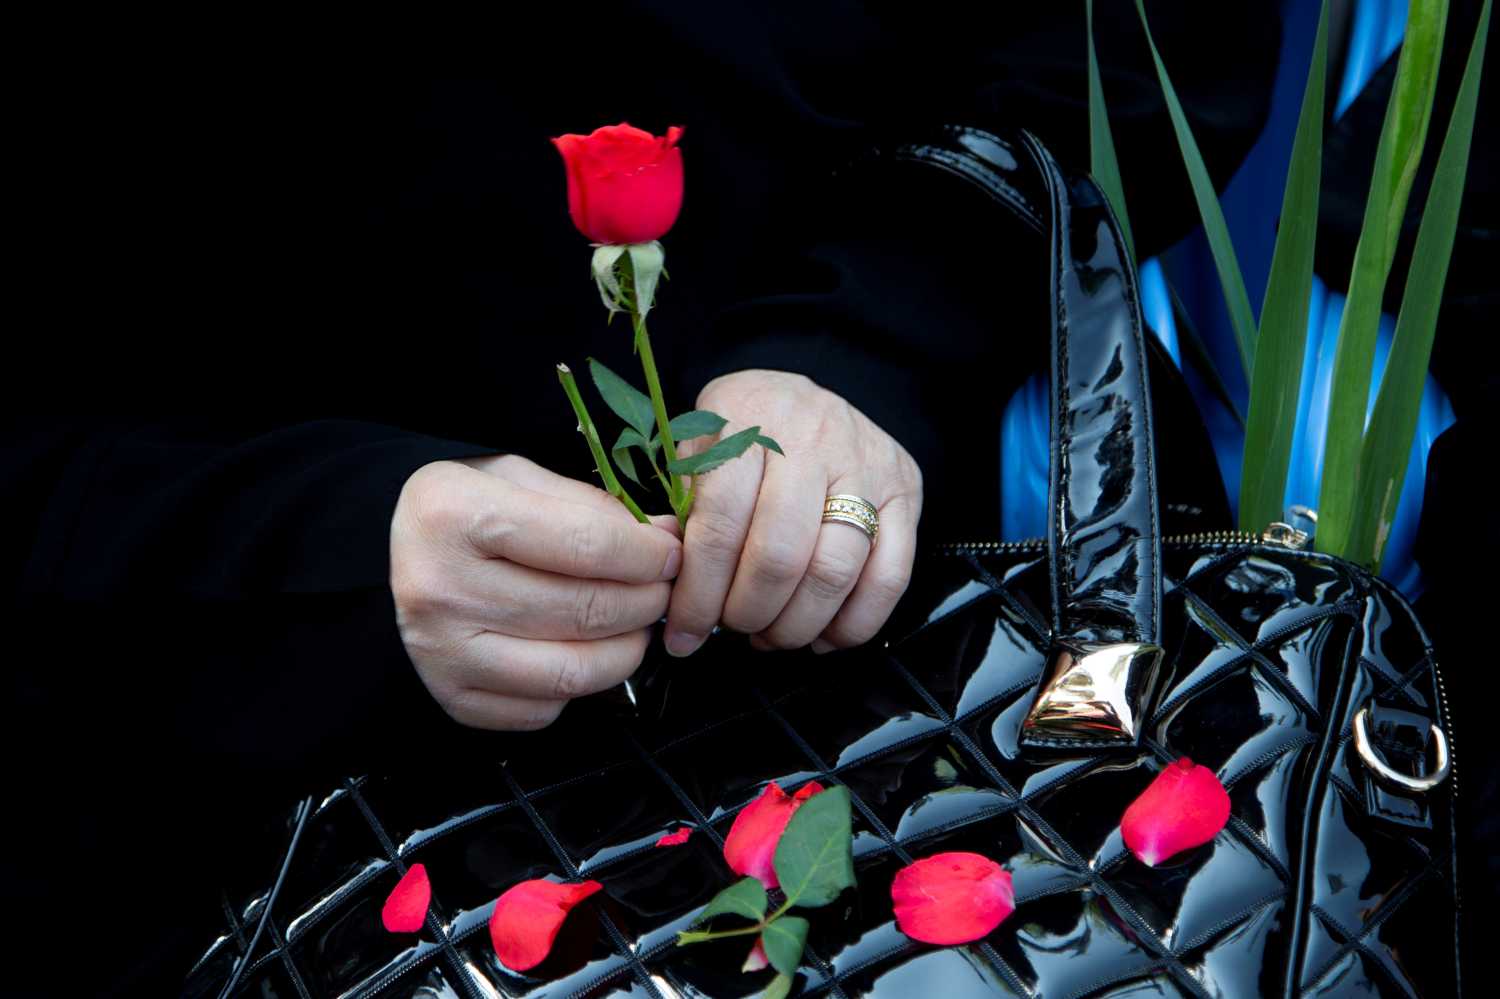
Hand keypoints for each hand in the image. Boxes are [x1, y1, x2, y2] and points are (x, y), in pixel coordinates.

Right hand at [391, 454, 681, 729]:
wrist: (406, 550)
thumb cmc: (474, 508)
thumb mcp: (524, 478)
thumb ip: (595, 507)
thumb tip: (668, 540)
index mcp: (455, 514)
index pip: (585, 545)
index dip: (647, 554)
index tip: (672, 554)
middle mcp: (439, 587)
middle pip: (585, 611)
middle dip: (646, 600)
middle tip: (662, 588)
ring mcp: (440, 651)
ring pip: (572, 671)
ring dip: (627, 649)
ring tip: (637, 623)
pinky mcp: (452, 697)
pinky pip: (543, 709)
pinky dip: (580, 686)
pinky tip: (584, 650)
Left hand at [665, 370, 921, 655]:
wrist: (803, 394)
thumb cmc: (740, 433)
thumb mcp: (697, 450)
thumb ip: (685, 513)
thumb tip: (677, 593)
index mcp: (748, 422)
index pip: (721, 523)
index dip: (699, 593)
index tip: (683, 633)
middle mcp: (813, 439)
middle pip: (780, 555)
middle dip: (748, 612)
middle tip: (732, 629)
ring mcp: (866, 465)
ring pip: (834, 571)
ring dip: (797, 625)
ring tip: (771, 636)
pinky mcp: (905, 492)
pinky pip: (890, 576)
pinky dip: (855, 623)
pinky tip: (823, 637)